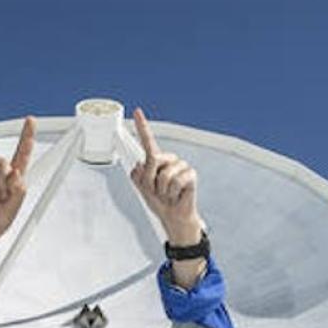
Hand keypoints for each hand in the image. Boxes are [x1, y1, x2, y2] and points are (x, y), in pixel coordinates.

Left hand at [130, 108, 203, 247]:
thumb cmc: (159, 202)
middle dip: (150, 181)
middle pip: (152, 161)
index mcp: (154, 161)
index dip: (142, 126)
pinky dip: (173, 193)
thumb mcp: (142, 188)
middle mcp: (168, 160)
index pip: (147, 141)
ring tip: (167, 194)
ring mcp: (181, 166)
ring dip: (162, 190)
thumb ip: (137, 175)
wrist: (173, 217)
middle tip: (157, 191)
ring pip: (163, 174)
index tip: (137, 111)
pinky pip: (176, 181)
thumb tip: (140, 164)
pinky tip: (177, 195)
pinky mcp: (191, 174)